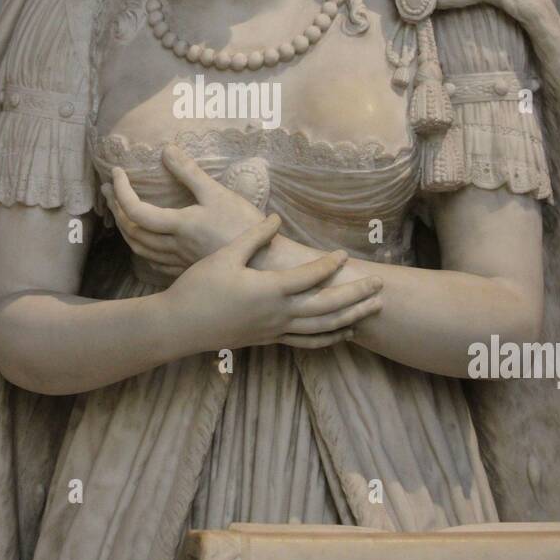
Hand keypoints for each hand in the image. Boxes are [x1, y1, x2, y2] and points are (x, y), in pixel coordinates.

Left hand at [103, 143, 263, 275]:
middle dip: (115, 208)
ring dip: (124, 229)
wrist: (265, 266)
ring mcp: (179, 260)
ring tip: (118, 213)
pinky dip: (142, 248)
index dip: (121, 191)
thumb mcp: (219, 194)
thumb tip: (166, 150)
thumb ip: (190, 172)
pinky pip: (154, 262)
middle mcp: (174, 246)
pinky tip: (145, 242)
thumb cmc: (244, 227)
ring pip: (140, 248)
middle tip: (108, 189)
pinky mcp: (188, 269)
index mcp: (179, 225)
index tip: (117, 172)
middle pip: (132, 231)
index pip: (136, 210)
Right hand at [165, 214, 383, 351]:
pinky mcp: (269, 340)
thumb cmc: (199, 287)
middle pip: (327, 307)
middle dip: (356, 295)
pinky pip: (306, 342)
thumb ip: (254, 237)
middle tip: (380, 285)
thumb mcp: (225, 256)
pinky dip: (328, 338)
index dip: (330, 265)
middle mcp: (277, 314)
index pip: (310, 277)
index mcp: (268, 291)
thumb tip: (276, 217)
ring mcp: (275, 331)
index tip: (346, 253)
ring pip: (322, 328)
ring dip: (350, 318)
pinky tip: (343, 333)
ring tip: (373, 309)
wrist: (179, 326)